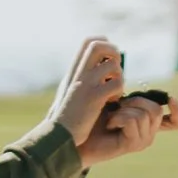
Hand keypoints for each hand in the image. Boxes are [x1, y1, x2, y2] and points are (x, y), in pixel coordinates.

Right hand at [46, 36, 126, 154]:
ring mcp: (86, 84)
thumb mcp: (71, 90)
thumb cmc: (67, 116)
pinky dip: (119, 93)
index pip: (89, 41)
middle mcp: (79, 73)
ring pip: (113, 66)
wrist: (58, 136)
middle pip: (98, 45)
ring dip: (119, 77)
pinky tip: (112, 102)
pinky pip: (117, 85)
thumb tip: (103, 67)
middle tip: (114, 71)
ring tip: (113, 92)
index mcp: (75, 70)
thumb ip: (83, 77)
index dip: (105, 44)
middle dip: (113, 53)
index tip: (109, 60)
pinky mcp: (94, 98)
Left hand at [81, 87, 177, 165]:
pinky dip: (118, 117)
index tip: (170, 98)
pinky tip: (110, 123)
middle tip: (118, 105)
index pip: (174, 122)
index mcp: (147, 124)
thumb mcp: (116, 102)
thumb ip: (131, 97)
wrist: (78, 137)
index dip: (177, 110)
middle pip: (156, 110)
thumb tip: (142, 84)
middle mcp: (148, 134)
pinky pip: (133, 121)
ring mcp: (142, 141)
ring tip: (111, 117)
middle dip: (136, 101)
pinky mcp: (132, 145)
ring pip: (144, 114)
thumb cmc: (94, 117)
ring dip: (124, 110)